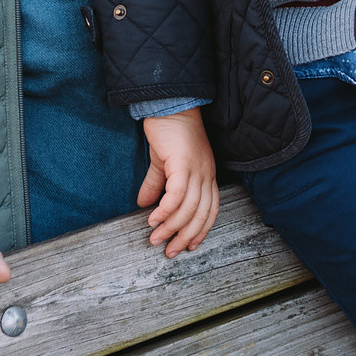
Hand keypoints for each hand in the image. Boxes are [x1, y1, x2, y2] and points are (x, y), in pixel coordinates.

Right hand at [138, 110, 221, 256]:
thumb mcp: (163, 163)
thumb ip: (157, 184)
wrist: (168, 104)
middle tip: (169, 251)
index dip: (201, 230)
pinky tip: (153, 219)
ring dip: (171, 227)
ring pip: (189, 208)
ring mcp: (197, 169)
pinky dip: (166, 210)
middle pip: (202, 214)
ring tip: (155, 238)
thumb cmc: (169, 131)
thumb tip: (144, 205)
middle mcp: (206, 174)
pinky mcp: (184, 163)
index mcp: (206, 174)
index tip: (189, 246)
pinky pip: (177, 194)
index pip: (210, 210)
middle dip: (185, 236)